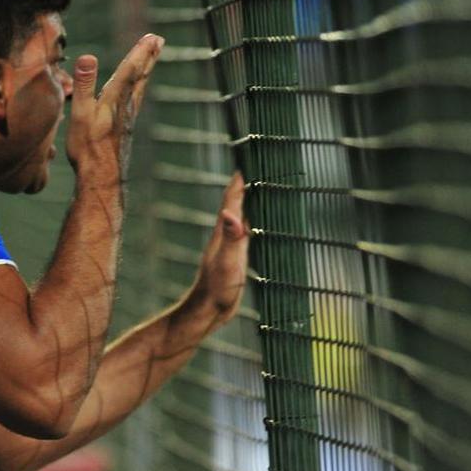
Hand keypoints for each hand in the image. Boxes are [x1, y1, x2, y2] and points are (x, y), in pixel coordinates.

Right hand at [65, 34, 163, 186]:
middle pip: (140, 76)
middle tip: (159, 40)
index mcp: (114, 99)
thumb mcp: (80, 113)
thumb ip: (84, 85)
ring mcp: (127, 118)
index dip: (140, 52)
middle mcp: (125, 106)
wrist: (101, 177)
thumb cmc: (88, 147)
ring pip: (139, 87)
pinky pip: (134, 100)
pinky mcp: (124, 128)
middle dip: (148, 56)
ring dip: (146, 69)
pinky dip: (138, 87)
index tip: (151, 36)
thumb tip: (88, 56)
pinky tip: (136, 91)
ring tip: (152, 57)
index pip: (129, 69)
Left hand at [187, 172, 249, 323]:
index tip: (248, 159)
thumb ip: (231, 238)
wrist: (207, 311)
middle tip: (260, 166)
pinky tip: (261, 224)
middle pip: (237, 203)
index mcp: (224, 231)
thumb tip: (229, 214)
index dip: (240, 180)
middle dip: (247, 185)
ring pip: (242, 217)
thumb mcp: (227, 262)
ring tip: (263, 188)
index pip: (232, 199)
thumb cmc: (217, 288)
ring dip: (251, 202)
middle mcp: (226, 235)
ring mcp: (230, 246)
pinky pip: (247, 233)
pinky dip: (254, 222)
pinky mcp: (235, 258)